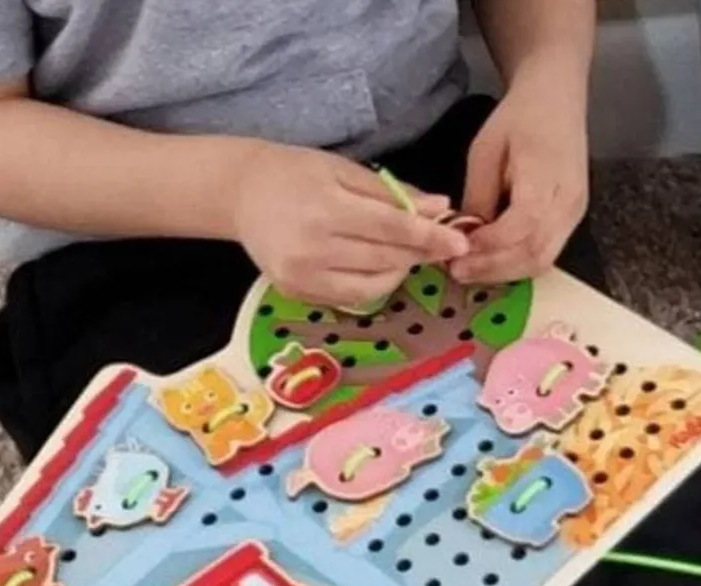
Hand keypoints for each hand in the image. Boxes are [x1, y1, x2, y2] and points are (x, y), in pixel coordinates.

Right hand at [232, 142, 470, 306]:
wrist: (241, 194)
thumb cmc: (295, 173)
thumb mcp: (343, 171)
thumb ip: (392, 193)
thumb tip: (440, 208)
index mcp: (325, 210)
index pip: (390, 229)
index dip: (429, 237)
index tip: (459, 241)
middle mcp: (312, 250)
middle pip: (383, 259)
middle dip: (419, 254)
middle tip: (442, 246)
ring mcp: (301, 278)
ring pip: (370, 288)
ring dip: (397, 273)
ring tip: (406, 255)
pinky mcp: (295, 294)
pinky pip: (347, 298)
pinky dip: (371, 285)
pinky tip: (377, 267)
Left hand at [451, 60, 589, 283]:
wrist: (557, 96)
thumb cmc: (519, 117)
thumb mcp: (485, 149)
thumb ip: (478, 195)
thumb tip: (465, 237)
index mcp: (547, 176)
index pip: (522, 224)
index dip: (490, 244)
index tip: (459, 250)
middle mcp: (568, 201)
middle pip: (534, 253)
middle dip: (492, 268)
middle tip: (457, 271)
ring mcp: (574, 213)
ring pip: (541, 261)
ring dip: (503, 273)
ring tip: (470, 270)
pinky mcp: (571, 219)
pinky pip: (545, 253)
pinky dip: (516, 264)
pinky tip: (490, 262)